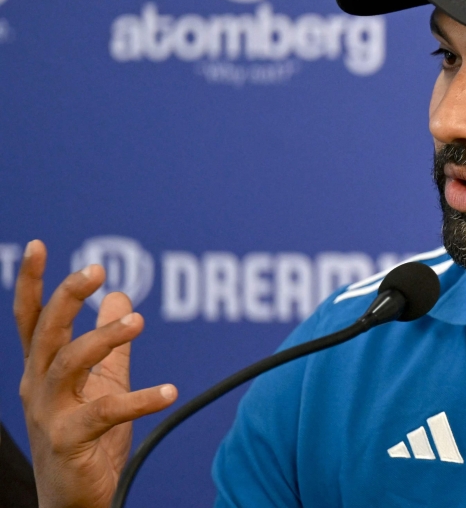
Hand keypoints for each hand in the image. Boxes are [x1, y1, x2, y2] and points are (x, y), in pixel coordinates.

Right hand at [14, 240, 177, 507]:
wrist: (73, 499)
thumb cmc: (85, 437)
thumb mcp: (100, 381)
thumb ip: (112, 342)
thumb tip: (121, 295)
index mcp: (42, 369)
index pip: (32, 319)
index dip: (33, 283)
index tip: (42, 245)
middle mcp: (37, 386)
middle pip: (46, 332)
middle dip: (67, 297)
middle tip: (96, 268)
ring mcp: (49, 414)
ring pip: (69, 363)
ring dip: (103, 337)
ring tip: (138, 321)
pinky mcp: (69, 440)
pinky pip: (106, 412)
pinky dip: (140, 400)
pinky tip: (170, 391)